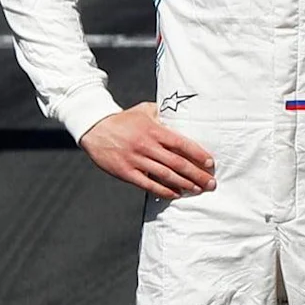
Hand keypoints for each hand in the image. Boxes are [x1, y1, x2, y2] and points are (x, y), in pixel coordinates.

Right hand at [82, 106, 214, 198]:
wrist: (94, 128)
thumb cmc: (122, 119)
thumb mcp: (144, 110)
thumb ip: (163, 113)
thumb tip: (182, 113)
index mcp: (154, 130)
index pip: (182, 144)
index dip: (198, 154)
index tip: (210, 163)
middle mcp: (147, 146)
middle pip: (177, 163)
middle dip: (197, 174)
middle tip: (210, 183)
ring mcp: (136, 160)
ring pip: (165, 175)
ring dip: (184, 184)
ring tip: (197, 190)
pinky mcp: (125, 172)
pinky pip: (147, 184)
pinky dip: (163, 190)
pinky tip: (175, 194)